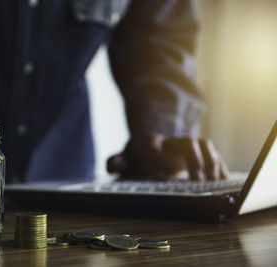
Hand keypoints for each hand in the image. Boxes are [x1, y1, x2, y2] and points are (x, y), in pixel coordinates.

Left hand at [107, 134, 228, 180]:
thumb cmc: (139, 156)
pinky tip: (222, 181)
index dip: (157, 160)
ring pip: (202, 147)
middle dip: (191, 164)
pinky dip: (219, 166)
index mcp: (148, 141)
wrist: (155, 144)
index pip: (153, 146)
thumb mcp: (125, 158)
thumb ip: (118, 162)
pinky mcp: (201, 148)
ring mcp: (186, 142)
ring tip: (211, 185)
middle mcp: (170, 139)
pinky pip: (212, 152)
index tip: (160, 177)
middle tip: (193, 185)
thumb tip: (111, 166)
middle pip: (185, 145)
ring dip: (208, 166)